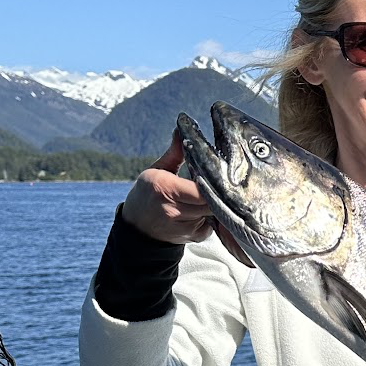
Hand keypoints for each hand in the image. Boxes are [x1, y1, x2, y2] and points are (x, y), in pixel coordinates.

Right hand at [121, 132, 252, 266]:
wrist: (138, 228)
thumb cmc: (148, 194)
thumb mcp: (157, 170)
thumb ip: (175, 153)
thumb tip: (183, 128)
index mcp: (164, 189)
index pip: (201, 187)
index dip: (214, 181)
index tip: (222, 172)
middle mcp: (173, 209)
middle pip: (211, 199)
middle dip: (220, 191)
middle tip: (226, 181)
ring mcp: (184, 226)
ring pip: (215, 211)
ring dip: (219, 202)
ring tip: (216, 193)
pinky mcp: (195, 237)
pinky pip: (214, 222)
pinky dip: (215, 214)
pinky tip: (208, 208)